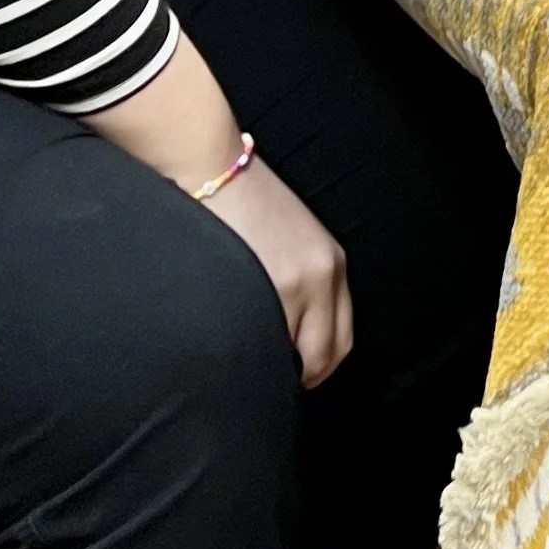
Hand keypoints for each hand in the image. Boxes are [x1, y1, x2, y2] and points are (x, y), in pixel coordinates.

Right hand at [204, 154, 352, 386]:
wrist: (207, 164)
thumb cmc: (240, 200)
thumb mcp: (291, 239)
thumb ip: (300, 283)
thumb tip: (287, 337)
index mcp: (331, 264)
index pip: (340, 339)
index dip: (317, 366)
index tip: (294, 374)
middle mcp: (321, 277)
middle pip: (325, 357)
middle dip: (299, 378)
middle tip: (269, 384)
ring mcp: (292, 286)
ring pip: (291, 358)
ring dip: (271, 369)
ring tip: (245, 365)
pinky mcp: (260, 288)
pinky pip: (261, 343)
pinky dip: (248, 354)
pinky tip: (229, 347)